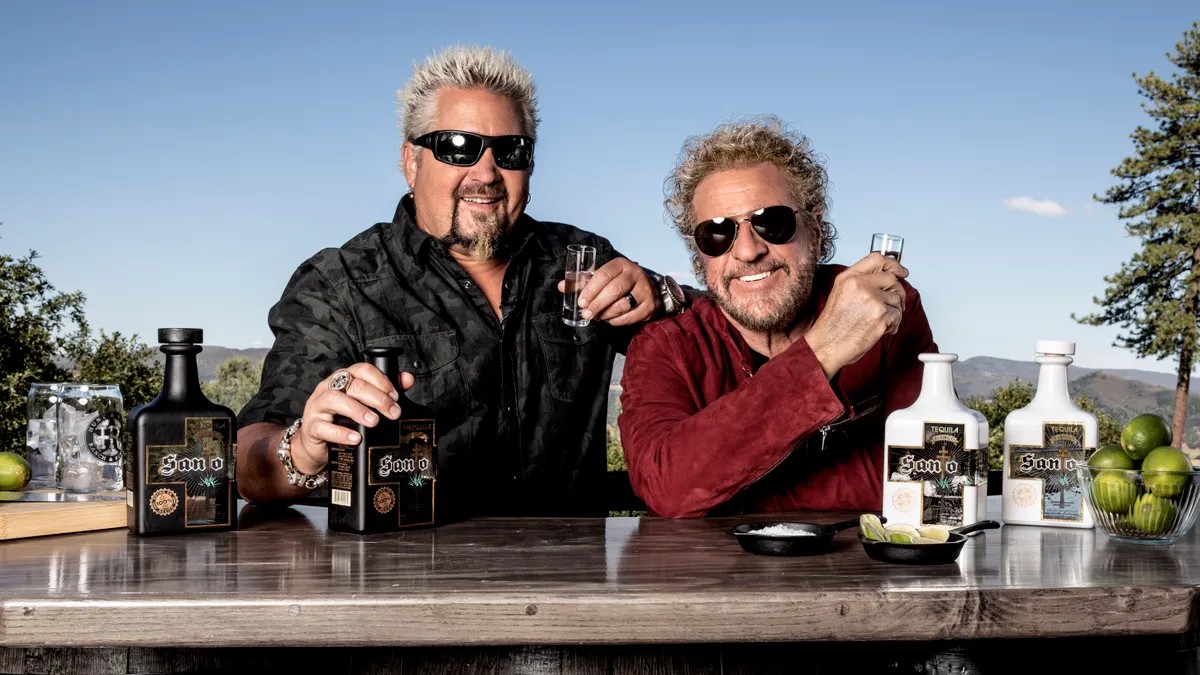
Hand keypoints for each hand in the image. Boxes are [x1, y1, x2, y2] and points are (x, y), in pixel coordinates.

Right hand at [290, 363, 415, 475]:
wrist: (317, 443)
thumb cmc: (341, 419)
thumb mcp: (363, 404)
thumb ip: (385, 390)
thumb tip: (408, 379)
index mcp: (343, 379)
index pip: (362, 369)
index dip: (381, 380)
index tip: (396, 396)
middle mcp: (328, 387)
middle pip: (353, 384)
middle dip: (377, 398)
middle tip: (393, 412)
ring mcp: (317, 406)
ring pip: (334, 399)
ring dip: (358, 410)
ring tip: (374, 422)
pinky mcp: (311, 426)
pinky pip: (324, 427)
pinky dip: (341, 433)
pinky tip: (356, 438)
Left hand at [556, 258, 661, 325]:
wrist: (650, 289)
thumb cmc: (621, 282)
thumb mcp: (604, 277)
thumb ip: (583, 281)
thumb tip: (561, 286)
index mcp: (621, 264)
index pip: (604, 274)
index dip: (591, 289)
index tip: (581, 301)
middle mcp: (635, 275)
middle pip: (614, 290)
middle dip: (597, 304)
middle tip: (586, 313)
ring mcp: (645, 291)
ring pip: (621, 306)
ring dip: (605, 314)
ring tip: (596, 316)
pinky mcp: (649, 306)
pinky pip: (629, 318)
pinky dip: (615, 321)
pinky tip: (609, 319)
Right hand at [805, 252, 907, 377]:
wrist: (826, 345)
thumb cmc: (833, 324)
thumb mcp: (840, 293)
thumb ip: (860, 281)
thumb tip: (885, 277)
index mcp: (849, 278)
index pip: (877, 259)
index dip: (894, 264)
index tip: (901, 271)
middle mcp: (860, 285)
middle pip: (892, 279)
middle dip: (898, 293)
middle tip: (894, 305)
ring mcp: (871, 299)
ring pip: (897, 299)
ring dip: (894, 312)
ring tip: (881, 321)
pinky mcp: (880, 316)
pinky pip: (897, 315)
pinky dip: (893, 324)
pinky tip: (881, 330)